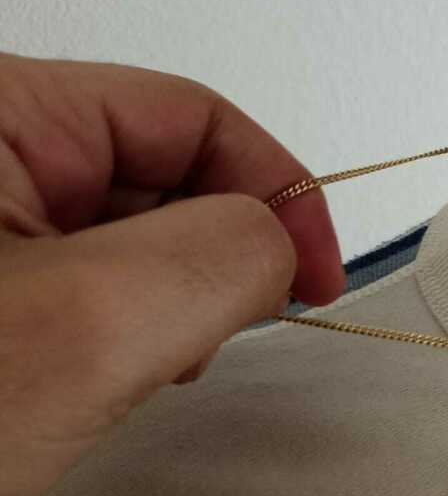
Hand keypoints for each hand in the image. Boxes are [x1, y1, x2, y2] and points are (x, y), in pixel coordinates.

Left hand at [0, 53, 344, 495]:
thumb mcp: (87, 327)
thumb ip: (221, 255)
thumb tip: (279, 243)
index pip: (188, 116)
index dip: (276, 189)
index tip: (314, 276)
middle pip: (160, 170)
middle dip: (217, 253)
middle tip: (226, 333)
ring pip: (126, 234)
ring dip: (168, 301)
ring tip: (142, 366)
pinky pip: (85, 284)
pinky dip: (123, 332)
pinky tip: (104, 378)